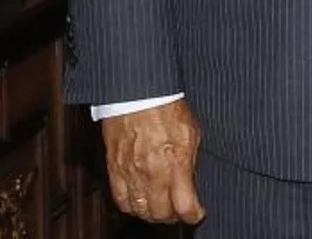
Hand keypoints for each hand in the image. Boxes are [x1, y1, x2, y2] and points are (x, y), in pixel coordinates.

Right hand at [101, 99, 204, 224]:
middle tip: (179, 211)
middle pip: (161, 213)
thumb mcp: (192, 133)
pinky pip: (121, 200)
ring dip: (152, 214)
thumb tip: (192, 181)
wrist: (138, 95)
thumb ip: (192, 161)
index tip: (197, 213)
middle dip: (173, 217)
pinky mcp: (114, 170)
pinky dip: (132, 206)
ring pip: (140, 211)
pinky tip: (140, 202)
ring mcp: (131, 173)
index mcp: (176, 163)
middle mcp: (152, 172)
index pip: (185, 205)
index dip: (193, 215)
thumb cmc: (167, 108)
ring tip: (161, 209)